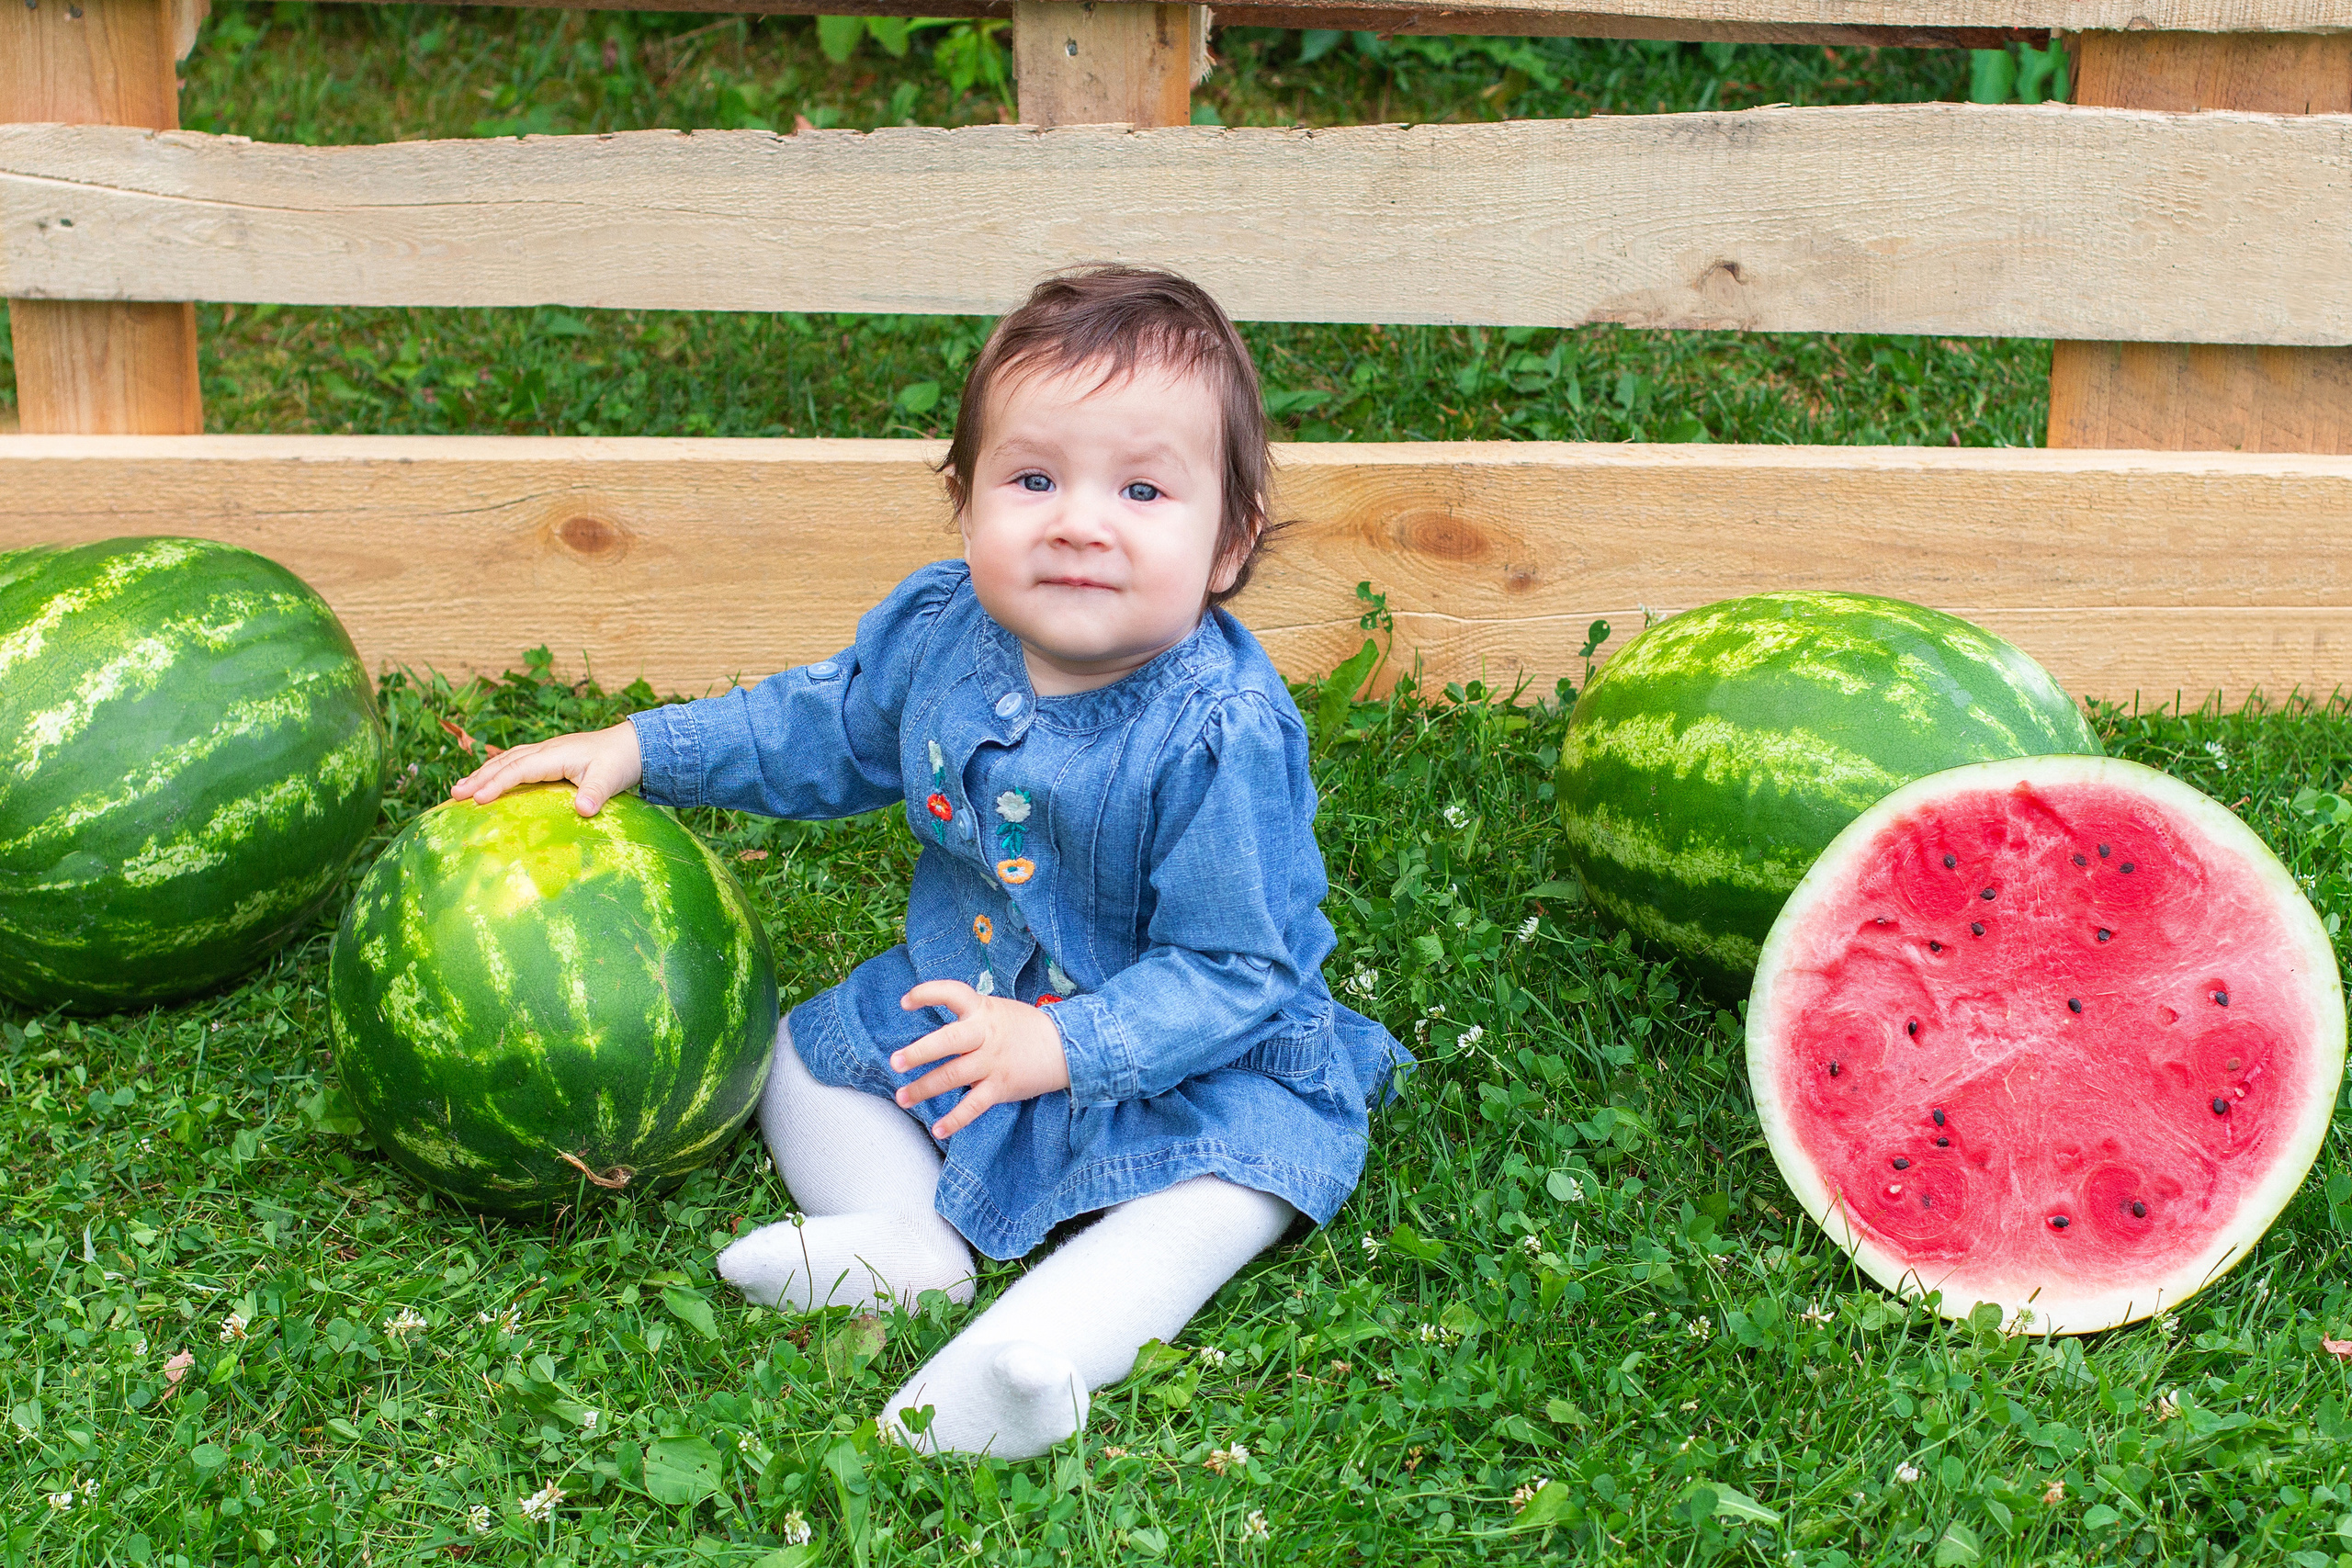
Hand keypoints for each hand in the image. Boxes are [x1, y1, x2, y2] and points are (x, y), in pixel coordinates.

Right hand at [448, 719, 643, 815]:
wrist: (633, 745)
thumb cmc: (620, 761)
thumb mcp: (610, 778)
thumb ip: (596, 794)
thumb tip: (583, 810)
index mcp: (555, 754)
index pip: (519, 770)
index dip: (497, 784)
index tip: (477, 799)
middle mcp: (546, 750)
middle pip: (504, 763)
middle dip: (479, 778)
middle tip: (454, 795)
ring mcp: (546, 753)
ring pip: (507, 761)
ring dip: (483, 774)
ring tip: (460, 789)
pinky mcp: (549, 758)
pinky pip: (516, 763)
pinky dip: (498, 771)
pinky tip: (488, 781)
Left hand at [893, 980, 1070, 1138]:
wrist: (1066, 1047)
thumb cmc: (1025, 1028)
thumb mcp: (997, 1011)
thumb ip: (969, 1018)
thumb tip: (935, 1032)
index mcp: (982, 1010)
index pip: (953, 993)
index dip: (928, 994)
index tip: (905, 1002)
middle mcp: (986, 1035)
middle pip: (948, 1041)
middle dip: (919, 1052)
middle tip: (895, 1063)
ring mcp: (993, 1062)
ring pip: (953, 1075)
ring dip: (924, 1088)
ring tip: (903, 1097)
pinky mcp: (1001, 1087)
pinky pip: (974, 1106)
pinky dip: (955, 1120)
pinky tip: (938, 1128)